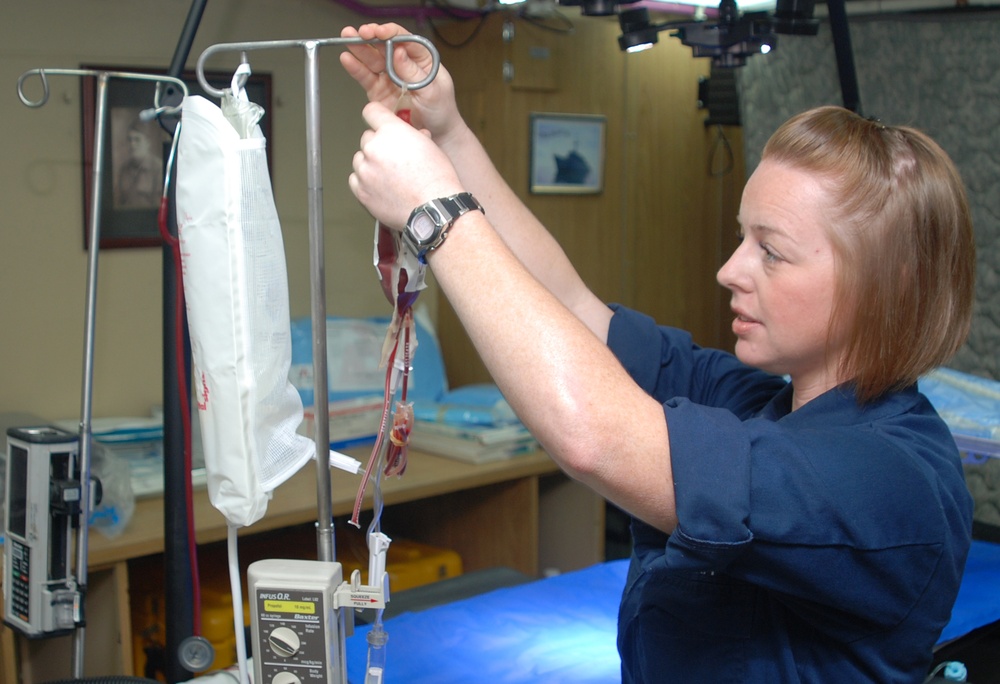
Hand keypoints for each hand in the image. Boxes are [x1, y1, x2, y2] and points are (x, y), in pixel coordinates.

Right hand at [340, 23, 460, 141]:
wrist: (435, 134)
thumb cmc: (440, 110)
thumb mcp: (433, 91)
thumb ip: (414, 73)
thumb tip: (399, 53)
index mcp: (421, 58)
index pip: (405, 40)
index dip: (391, 33)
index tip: (381, 32)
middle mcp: (402, 64)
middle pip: (384, 45)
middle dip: (371, 36)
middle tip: (361, 32)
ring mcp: (389, 76)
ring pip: (372, 58)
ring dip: (359, 47)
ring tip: (347, 38)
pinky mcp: (378, 90)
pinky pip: (365, 77)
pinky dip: (355, 67)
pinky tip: (347, 58)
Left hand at [349, 101, 464, 229]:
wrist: (433, 208)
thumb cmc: (436, 179)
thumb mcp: (431, 147)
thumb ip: (415, 137)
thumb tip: (414, 136)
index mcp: (391, 131)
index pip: (371, 112)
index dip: (377, 117)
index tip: (378, 123)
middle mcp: (374, 147)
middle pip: (366, 138)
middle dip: (378, 146)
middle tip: (394, 159)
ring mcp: (365, 170)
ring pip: (360, 160)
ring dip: (370, 164)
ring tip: (389, 176)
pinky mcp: (361, 191)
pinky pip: (355, 180)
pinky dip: (365, 182)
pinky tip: (381, 187)